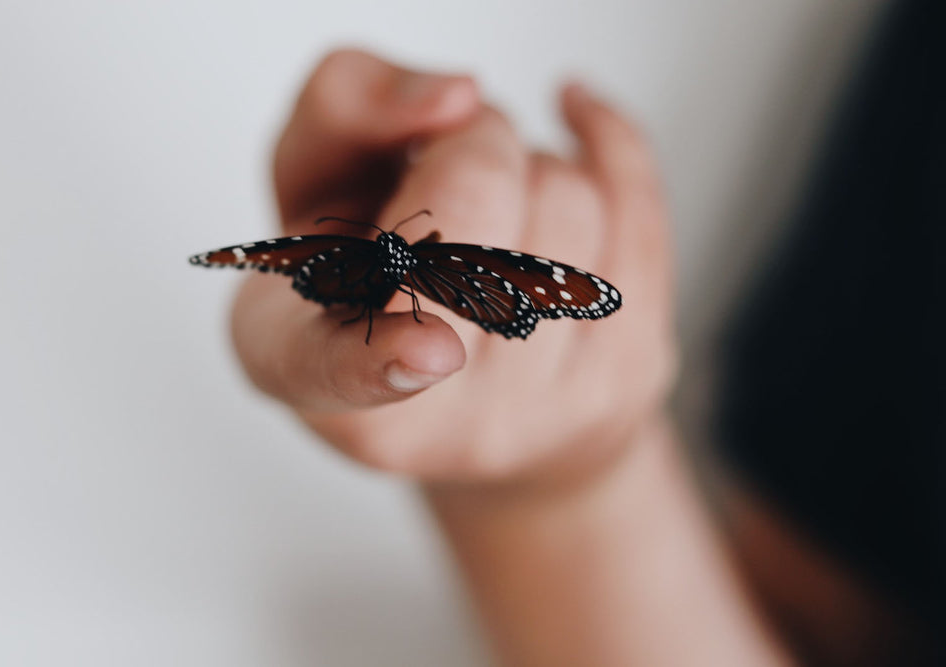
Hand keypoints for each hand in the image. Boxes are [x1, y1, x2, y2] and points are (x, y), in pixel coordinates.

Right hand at [232, 49, 675, 487]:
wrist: (465, 384)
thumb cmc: (370, 267)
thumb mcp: (308, 175)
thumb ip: (345, 107)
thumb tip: (459, 99)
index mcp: (306, 364)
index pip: (337, 368)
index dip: (382, 360)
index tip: (430, 350)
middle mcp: (423, 417)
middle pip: (476, 201)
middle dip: (470, 142)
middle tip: (444, 162)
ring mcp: (534, 412)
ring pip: (565, 196)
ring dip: (530, 165)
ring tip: (493, 206)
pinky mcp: (626, 378)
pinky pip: (639, 205)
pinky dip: (607, 138)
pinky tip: (576, 119)